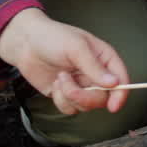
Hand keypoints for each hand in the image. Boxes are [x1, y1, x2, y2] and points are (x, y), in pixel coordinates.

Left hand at [0, 8, 129, 114]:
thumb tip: (114, 84)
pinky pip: (70, 109)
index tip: (113, 106)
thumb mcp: (76, 47)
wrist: (25, 44)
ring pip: (86, 106)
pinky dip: (60, 100)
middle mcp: (96, 74)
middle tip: (69, 85)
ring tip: (60, 77)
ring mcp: (81, 86)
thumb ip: (94, 67)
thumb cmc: (53, 38)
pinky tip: (55, 84)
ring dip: (69, 95)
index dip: (120, 94)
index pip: (121, 79)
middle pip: (103, 98)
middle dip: (84, 96)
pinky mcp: (67, 95)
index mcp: (104, 59)